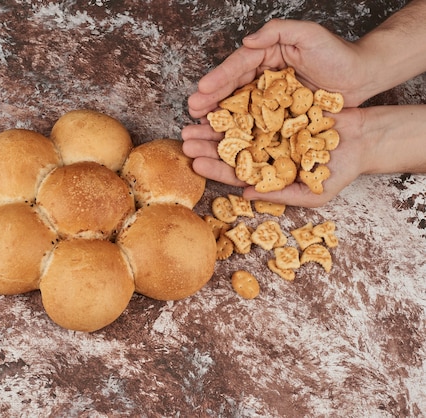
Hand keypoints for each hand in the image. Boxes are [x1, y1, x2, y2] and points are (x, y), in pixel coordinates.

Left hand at [182, 108, 366, 207]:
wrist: (366, 138)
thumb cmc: (341, 171)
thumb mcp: (314, 192)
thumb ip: (280, 195)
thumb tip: (244, 195)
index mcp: (267, 174)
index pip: (235, 174)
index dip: (215, 170)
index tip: (195, 164)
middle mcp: (263, 153)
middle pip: (230, 150)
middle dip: (206, 146)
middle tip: (185, 140)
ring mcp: (269, 130)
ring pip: (236, 128)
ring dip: (215, 126)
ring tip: (194, 121)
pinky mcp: (279, 110)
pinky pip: (253, 107)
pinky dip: (236, 105)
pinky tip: (219, 102)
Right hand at [187, 19, 368, 119]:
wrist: (362, 76)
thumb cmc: (338, 53)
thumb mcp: (309, 33)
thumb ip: (278, 30)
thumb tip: (247, 41)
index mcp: (267, 55)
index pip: (238, 67)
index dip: (219, 78)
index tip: (202, 88)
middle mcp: (264, 77)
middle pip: (232, 88)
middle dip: (210, 99)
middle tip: (192, 110)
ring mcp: (270, 98)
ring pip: (239, 107)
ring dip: (218, 117)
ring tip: (199, 125)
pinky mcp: (280, 115)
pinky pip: (256, 123)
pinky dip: (239, 131)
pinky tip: (224, 139)